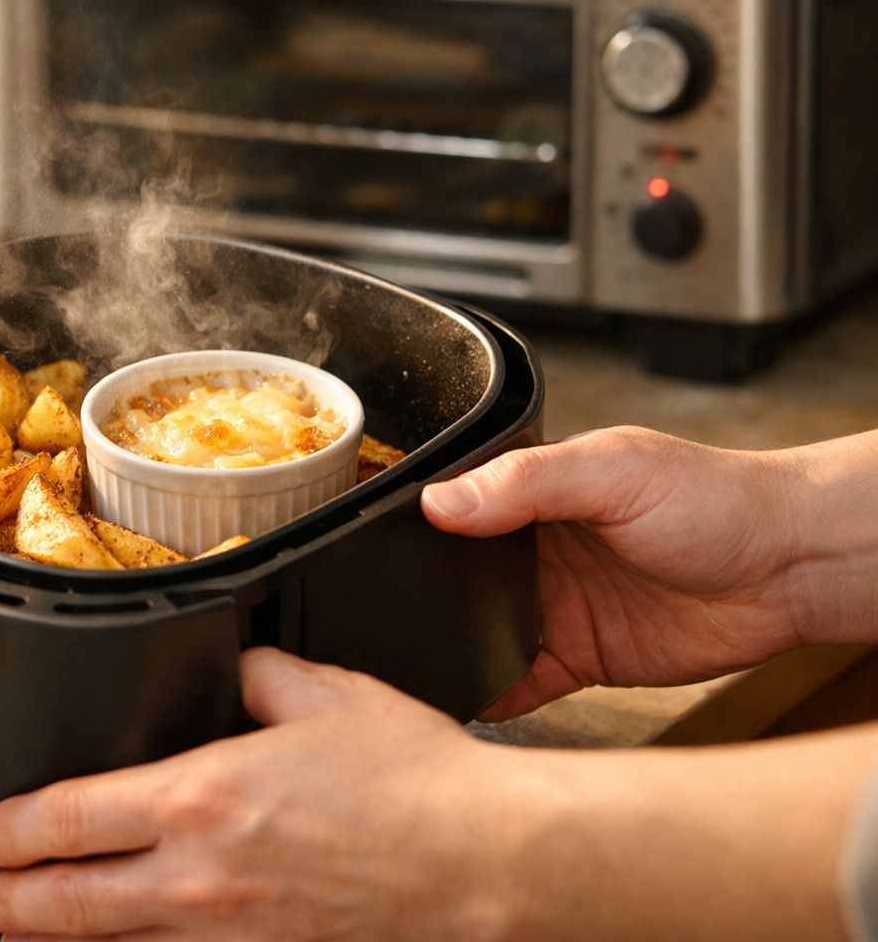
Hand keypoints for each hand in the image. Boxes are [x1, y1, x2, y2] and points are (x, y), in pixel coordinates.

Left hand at [0, 648, 526, 940]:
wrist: (486, 862)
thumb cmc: (413, 782)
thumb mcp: (326, 694)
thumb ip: (260, 675)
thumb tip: (236, 670)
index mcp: (201, 795)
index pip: (69, 818)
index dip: (11, 829)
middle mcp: (199, 875)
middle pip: (68, 900)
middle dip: (6, 900)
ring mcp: (230, 933)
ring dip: (52, 941)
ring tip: (16, 935)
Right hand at [421, 426, 811, 718]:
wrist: (790, 568)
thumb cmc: (715, 499)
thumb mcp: (613, 470)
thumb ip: (526, 483)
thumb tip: (442, 500)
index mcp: (536, 493)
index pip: (458, 508)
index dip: (421, 526)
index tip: (379, 544)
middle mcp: (539, 549)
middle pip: (459, 576)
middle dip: (425, 594)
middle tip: (382, 614)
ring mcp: (557, 605)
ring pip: (483, 630)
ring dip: (453, 644)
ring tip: (411, 660)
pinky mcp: (582, 656)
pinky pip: (523, 681)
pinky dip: (494, 693)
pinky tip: (468, 698)